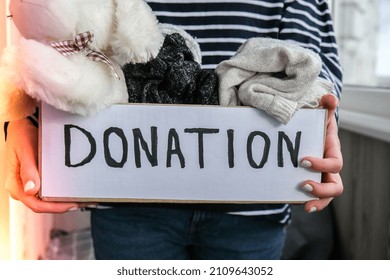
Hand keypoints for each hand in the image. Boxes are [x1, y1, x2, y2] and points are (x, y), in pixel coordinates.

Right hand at [4, 118, 86, 212]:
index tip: (71, 204)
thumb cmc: (21, 136)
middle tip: (82, 202)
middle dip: (63, 205)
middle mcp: (22, 189)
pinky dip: (62, 193)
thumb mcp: (24, 150)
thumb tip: (31, 190)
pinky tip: (74, 191)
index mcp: (15, 185)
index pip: (35, 204)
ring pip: (47, 200)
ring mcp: (29, 186)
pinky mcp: (37, 181)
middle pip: (43, 205)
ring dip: (64, 201)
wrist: (22, 127)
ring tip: (82, 199)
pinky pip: (49, 191)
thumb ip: (27, 170)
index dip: (54, 207)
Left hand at [300, 94, 343, 212]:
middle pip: (335, 187)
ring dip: (317, 202)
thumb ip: (325, 105)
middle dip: (322, 190)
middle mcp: (328, 169)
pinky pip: (310, 197)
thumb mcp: (319, 115)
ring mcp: (319, 178)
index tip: (303, 161)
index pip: (334, 165)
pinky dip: (305, 202)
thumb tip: (330, 98)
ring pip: (326, 196)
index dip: (322, 165)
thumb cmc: (313, 125)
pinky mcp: (307, 183)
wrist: (304, 133)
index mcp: (331, 153)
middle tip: (304, 185)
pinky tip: (292, 201)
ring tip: (306, 205)